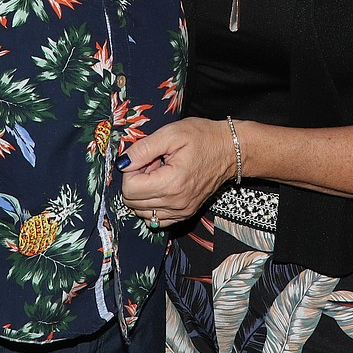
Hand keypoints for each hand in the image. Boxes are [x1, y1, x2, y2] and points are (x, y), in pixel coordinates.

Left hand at [117, 117, 234, 226]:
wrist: (230, 150)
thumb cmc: (203, 137)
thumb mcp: (171, 133)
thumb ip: (143, 149)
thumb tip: (123, 163)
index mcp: (171, 184)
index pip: (129, 189)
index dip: (130, 171)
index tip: (144, 158)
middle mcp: (176, 203)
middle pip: (133, 203)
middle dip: (136, 181)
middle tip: (151, 163)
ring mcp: (182, 211)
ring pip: (142, 213)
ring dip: (143, 193)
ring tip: (157, 173)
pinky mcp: (185, 213)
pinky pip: (156, 219)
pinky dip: (151, 205)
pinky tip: (161, 186)